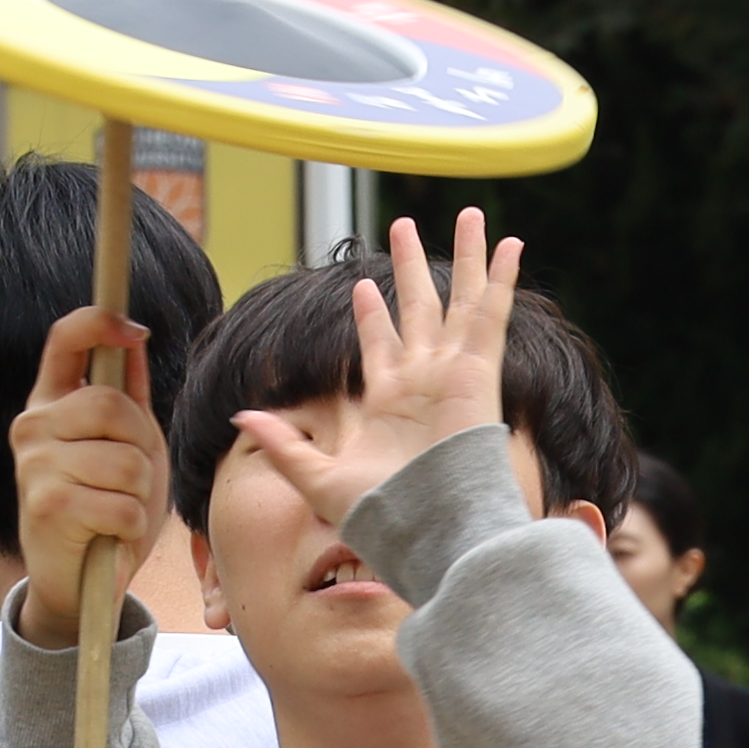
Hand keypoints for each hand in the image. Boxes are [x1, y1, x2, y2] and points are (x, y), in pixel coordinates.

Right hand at [5, 304, 162, 651]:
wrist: (78, 584)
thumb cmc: (106, 509)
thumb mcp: (127, 447)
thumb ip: (128, 397)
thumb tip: (135, 338)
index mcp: (50, 402)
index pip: (65, 340)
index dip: (99, 323)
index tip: (132, 328)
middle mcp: (33, 426)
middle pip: (111, 405)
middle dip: (141, 447)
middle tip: (131, 481)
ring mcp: (34, 465)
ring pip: (125, 461)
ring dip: (140, 494)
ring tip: (118, 510)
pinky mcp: (47, 505)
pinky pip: (122, 504)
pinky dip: (131, 526)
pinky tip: (110, 536)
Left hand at [227, 214, 523, 530]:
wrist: (428, 531)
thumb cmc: (379, 516)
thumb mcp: (315, 477)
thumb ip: (281, 443)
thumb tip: (240, 415)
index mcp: (387, 404)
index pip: (379, 345)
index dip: (370, 315)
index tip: (360, 286)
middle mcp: (422, 383)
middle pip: (418, 310)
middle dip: (411, 269)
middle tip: (404, 227)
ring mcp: (452, 374)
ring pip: (459, 301)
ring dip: (466, 257)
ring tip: (472, 216)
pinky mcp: (477, 372)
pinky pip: (489, 313)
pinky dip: (499, 277)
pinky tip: (508, 243)